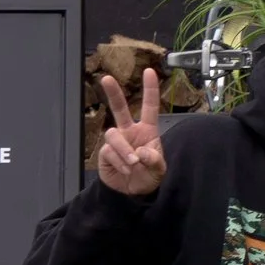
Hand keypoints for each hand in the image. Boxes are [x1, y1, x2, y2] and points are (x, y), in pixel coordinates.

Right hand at [97, 70, 166, 195]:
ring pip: (113, 134)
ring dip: (123, 149)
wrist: (133, 193)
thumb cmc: (149, 176)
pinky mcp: (105, 153)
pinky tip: (126, 169)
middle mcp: (129, 131)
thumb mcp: (159, 169)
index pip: (149, 107)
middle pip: (119, 108)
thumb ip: (154, 159)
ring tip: (133, 163)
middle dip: (112, 93)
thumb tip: (141, 152)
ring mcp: (116, 141)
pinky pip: (108, 151)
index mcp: (147, 130)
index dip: (150, 89)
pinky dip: (119, 161)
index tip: (149, 72)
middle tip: (106, 78)